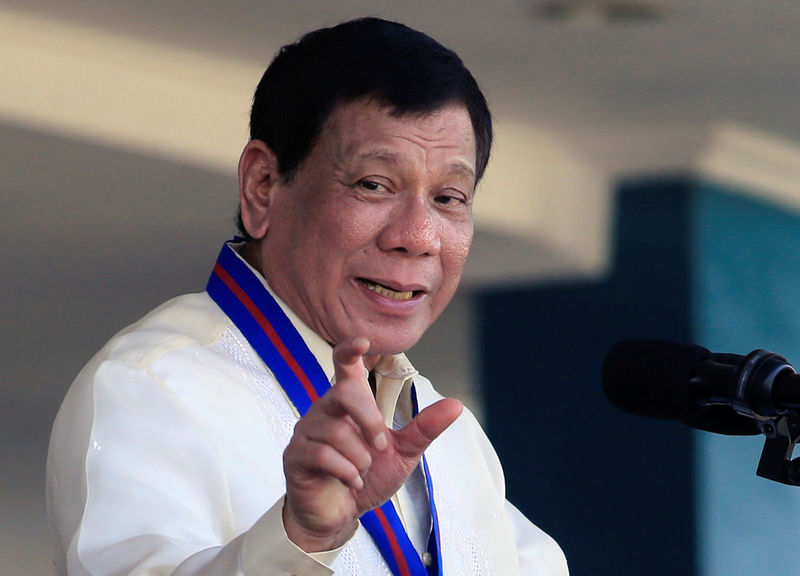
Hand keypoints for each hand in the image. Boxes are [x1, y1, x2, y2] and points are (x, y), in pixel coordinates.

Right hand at [281, 336, 461, 551]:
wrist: (341, 515)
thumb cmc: (367, 477)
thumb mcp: (403, 453)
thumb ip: (424, 428)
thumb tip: (456, 405)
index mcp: (348, 403)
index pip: (344, 366)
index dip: (350, 350)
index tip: (363, 342)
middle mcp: (325, 410)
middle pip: (345, 392)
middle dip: (370, 420)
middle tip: (380, 447)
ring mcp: (306, 431)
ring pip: (338, 432)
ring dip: (361, 459)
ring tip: (361, 472)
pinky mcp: (295, 455)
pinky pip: (323, 455)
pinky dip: (347, 473)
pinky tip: (351, 482)